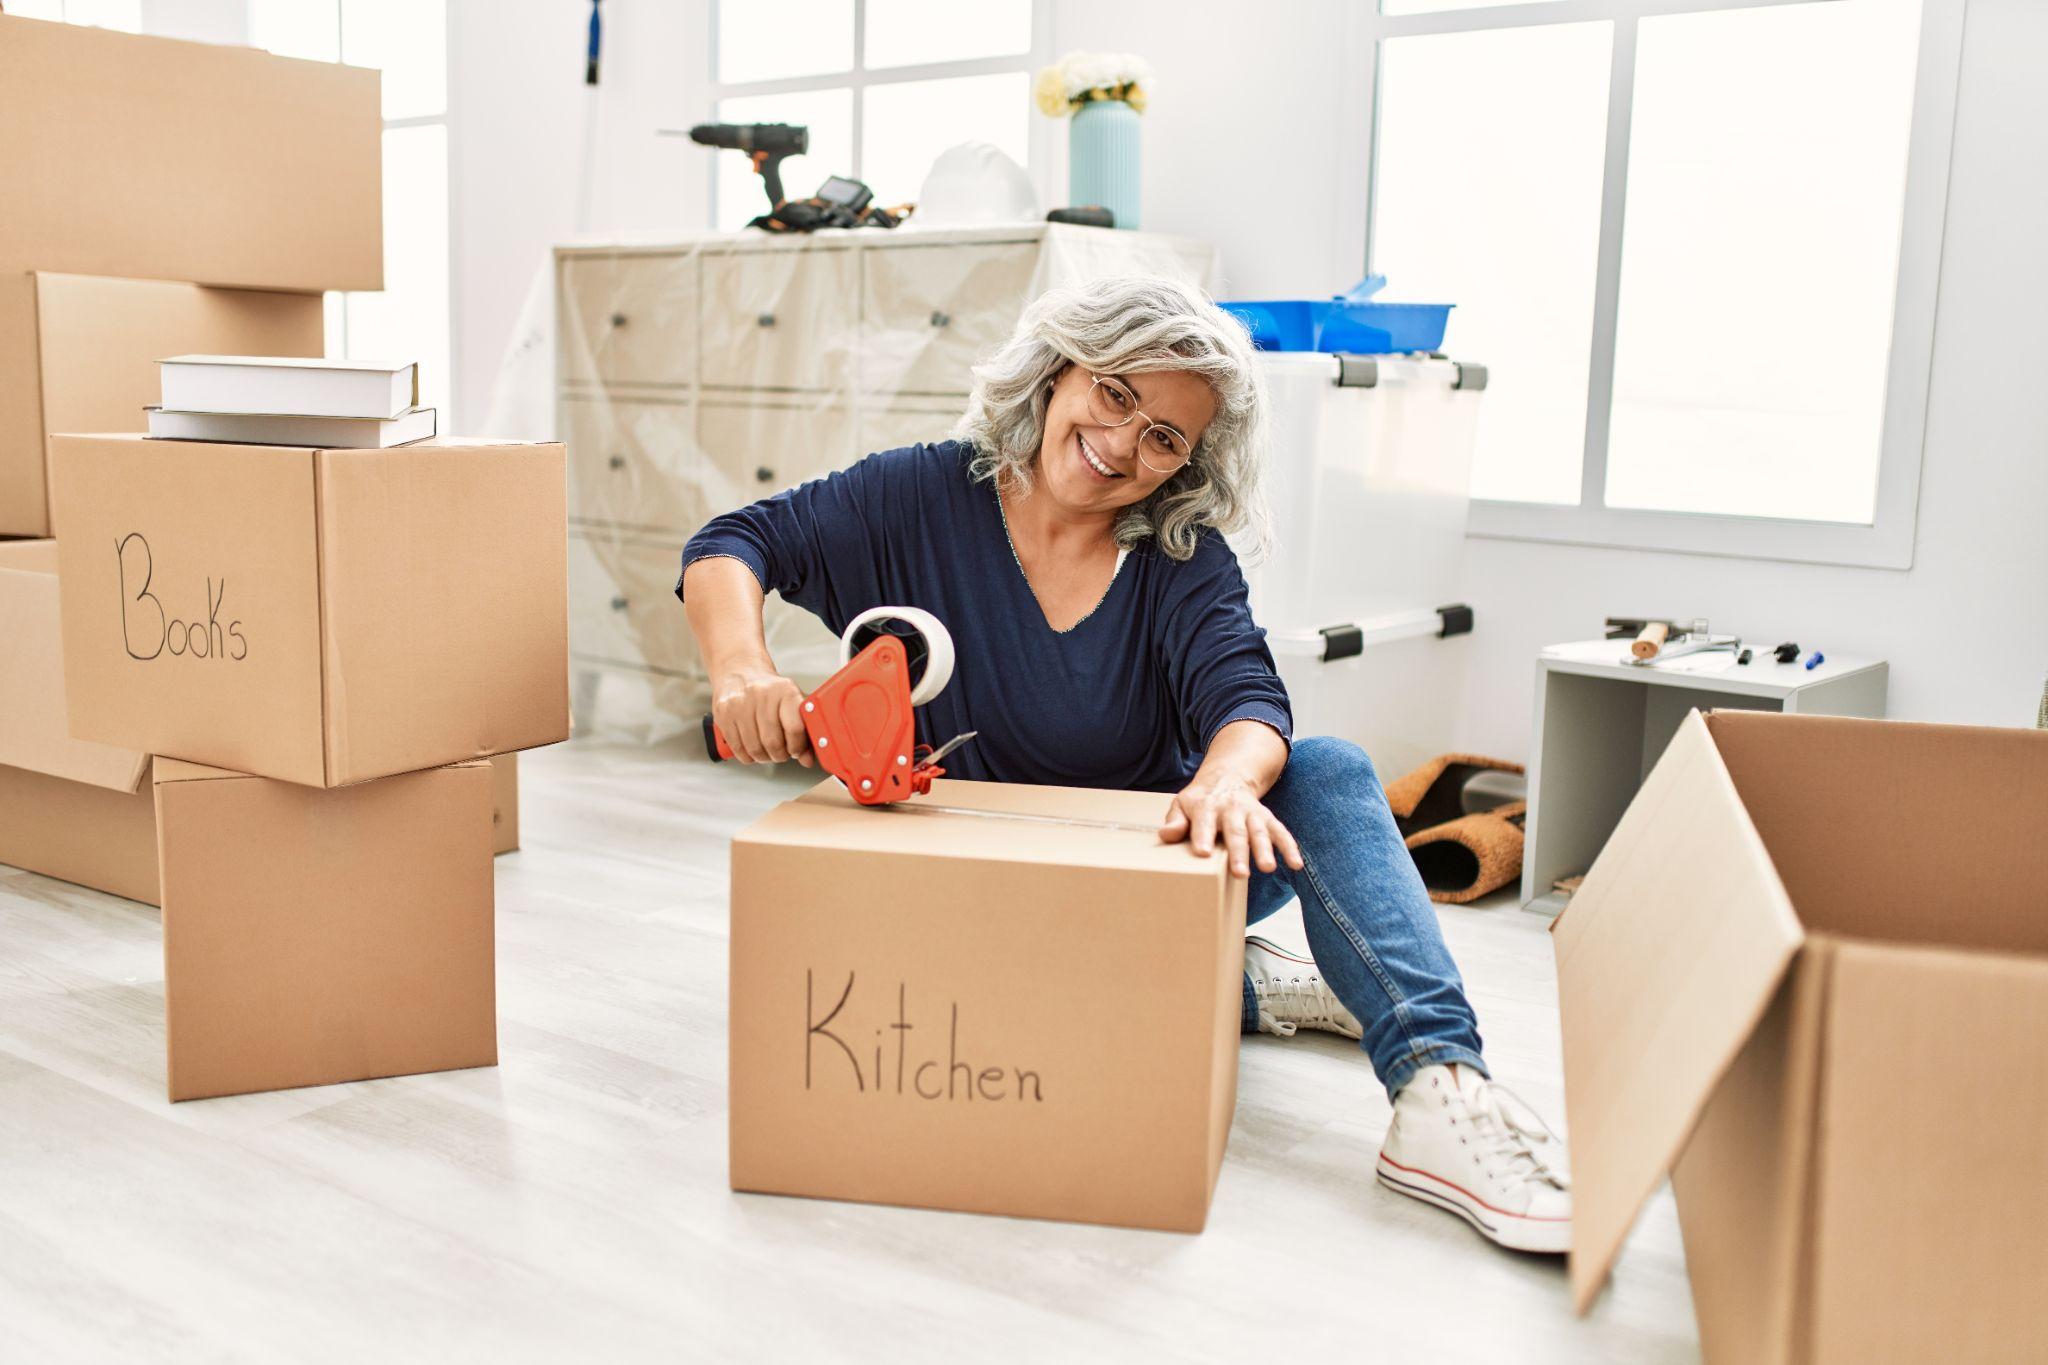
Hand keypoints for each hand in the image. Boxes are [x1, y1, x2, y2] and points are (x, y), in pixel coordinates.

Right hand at [710, 662, 813, 766]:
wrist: (740, 672)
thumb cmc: (771, 692)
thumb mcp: (791, 704)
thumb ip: (803, 731)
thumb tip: (807, 760)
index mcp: (785, 691)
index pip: (795, 728)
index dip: (798, 747)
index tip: (796, 750)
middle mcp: (761, 694)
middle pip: (773, 742)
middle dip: (780, 755)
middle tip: (781, 753)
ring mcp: (739, 704)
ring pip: (755, 749)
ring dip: (764, 757)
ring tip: (767, 751)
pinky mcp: (723, 714)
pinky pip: (738, 748)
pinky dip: (748, 756)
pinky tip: (753, 749)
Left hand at [1160, 773, 1302, 878]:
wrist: (1226, 778)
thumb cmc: (1200, 801)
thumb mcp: (1181, 805)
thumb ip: (1175, 821)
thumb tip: (1166, 835)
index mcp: (1206, 806)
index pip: (1203, 823)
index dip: (1202, 836)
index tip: (1202, 852)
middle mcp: (1231, 809)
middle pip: (1235, 831)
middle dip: (1239, 851)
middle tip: (1240, 872)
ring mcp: (1251, 814)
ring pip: (1259, 832)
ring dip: (1265, 850)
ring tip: (1268, 867)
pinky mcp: (1267, 819)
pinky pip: (1280, 832)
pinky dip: (1289, 847)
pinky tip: (1296, 864)